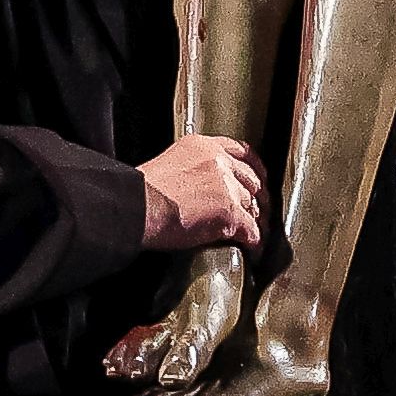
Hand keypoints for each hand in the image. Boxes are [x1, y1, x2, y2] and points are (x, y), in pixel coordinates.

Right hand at [138, 132, 265, 252]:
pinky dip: (254, 242)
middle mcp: (219, 162)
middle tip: (258, 210)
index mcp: (203, 147)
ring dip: (255, 221)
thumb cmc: (140, 193)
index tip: (258, 176)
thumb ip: (190, 169)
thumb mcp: (168, 165)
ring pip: (253, 206)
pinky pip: (251, 231)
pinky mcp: (229, 213)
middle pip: (251, 180)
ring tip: (254, 233)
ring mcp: (227, 187)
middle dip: (258, 197)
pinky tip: (252, 249)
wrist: (136, 208)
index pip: (241, 151)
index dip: (254, 167)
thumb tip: (197, 187)